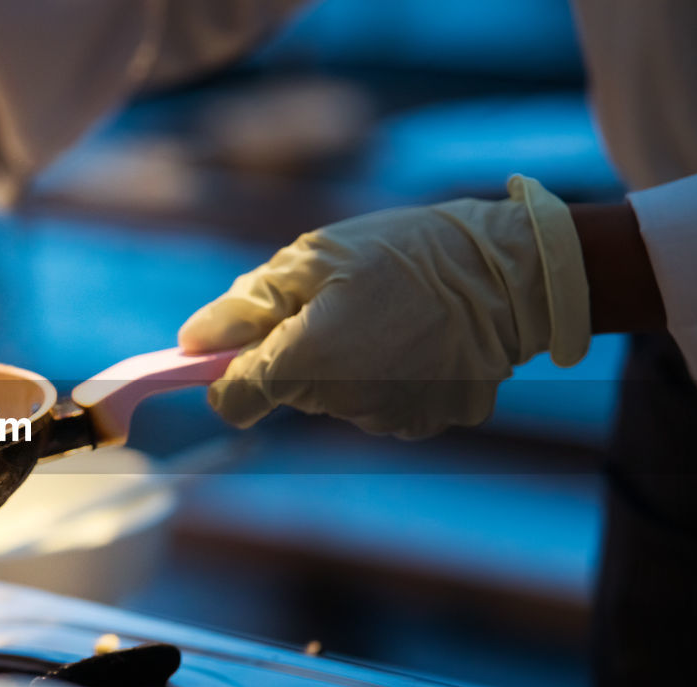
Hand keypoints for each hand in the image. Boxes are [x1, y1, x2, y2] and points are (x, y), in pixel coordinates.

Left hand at [178, 176, 590, 437]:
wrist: (506, 272)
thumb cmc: (402, 253)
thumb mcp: (312, 259)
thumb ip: (244, 306)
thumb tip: (191, 341)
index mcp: (305, 361)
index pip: (231, 400)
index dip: (223, 376)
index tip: (229, 354)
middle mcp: (341, 403)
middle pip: (285, 392)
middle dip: (292, 355)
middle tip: (334, 305)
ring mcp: (386, 419)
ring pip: (333, 398)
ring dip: (341, 366)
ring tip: (382, 315)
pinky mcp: (422, 423)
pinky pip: (378, 405)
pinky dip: (385, 378)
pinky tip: (412, 339)